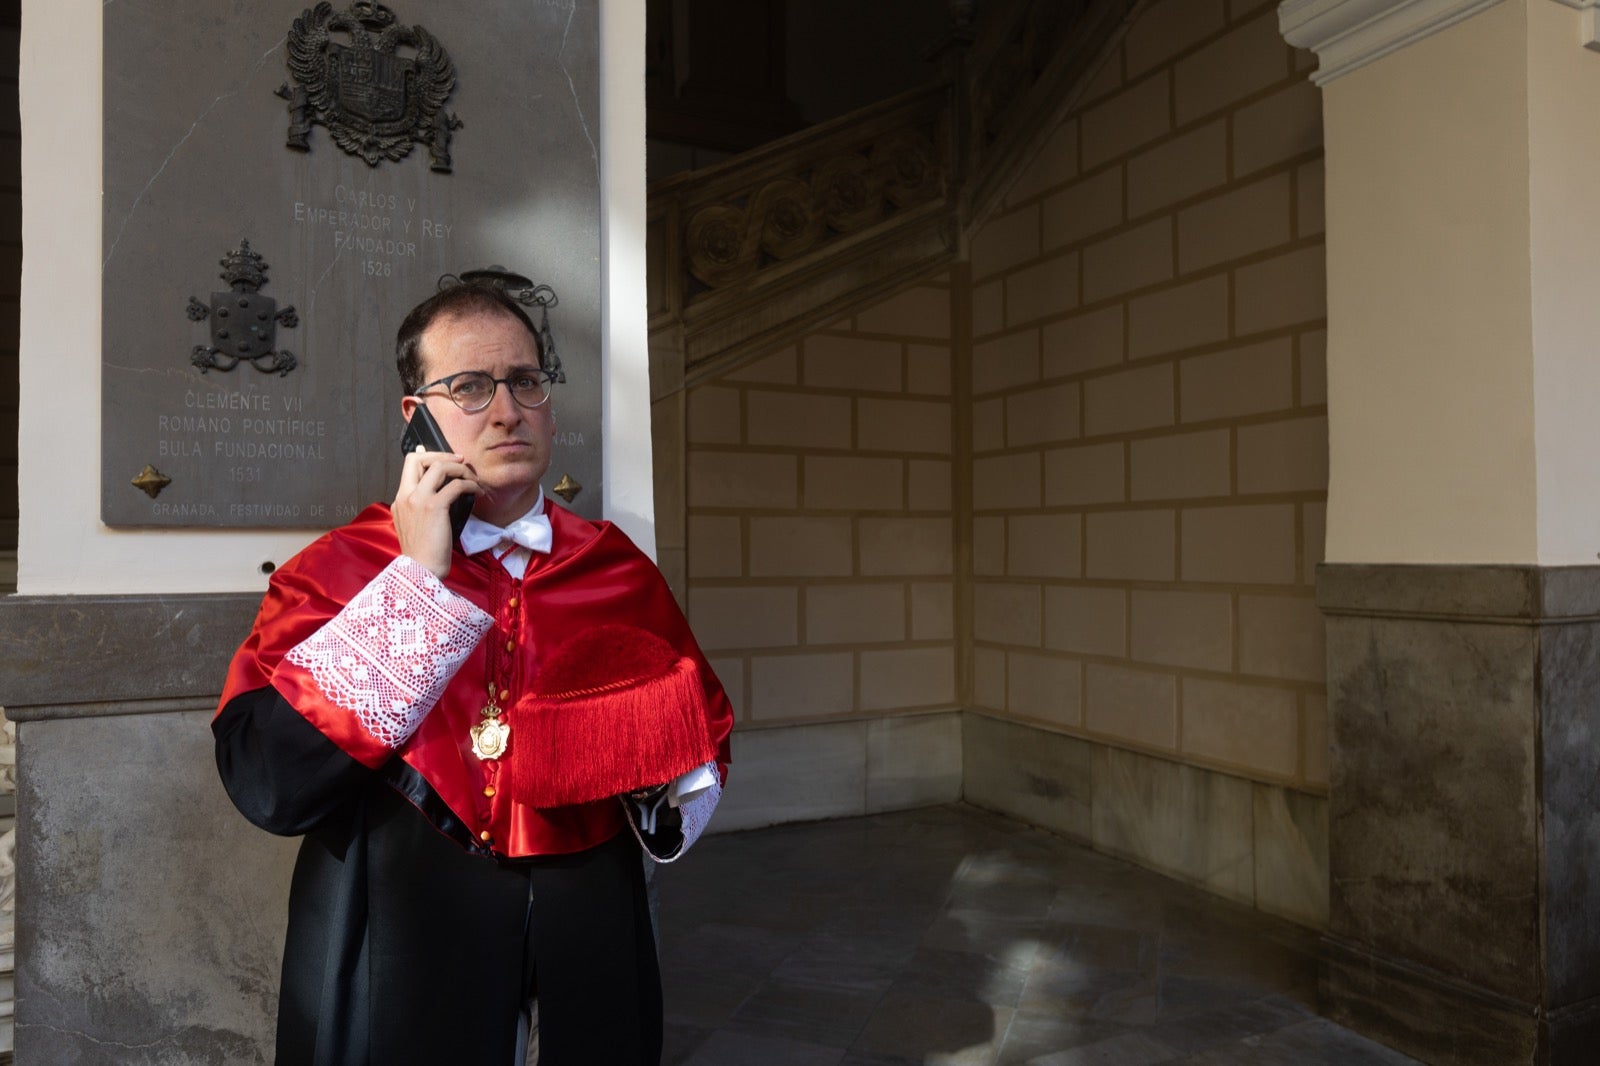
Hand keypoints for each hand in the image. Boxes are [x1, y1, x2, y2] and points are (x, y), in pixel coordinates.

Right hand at [392, 447, 478, 577]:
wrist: (420, 571)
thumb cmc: (423, 554)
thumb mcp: (414, 526)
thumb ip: (421, 508)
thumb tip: (439, 493)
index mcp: (399, 500)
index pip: (409, 465)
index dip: (428, 456)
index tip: (446, 459)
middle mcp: (405, 496)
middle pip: (419, 458)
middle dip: (442, 454)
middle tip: (460, 461)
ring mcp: (418, 500)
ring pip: (439, 466)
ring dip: (460, 468)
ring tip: (473, 478)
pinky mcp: (434, 507)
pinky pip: (456, 485)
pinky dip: (470, 484)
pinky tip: (478, 492)